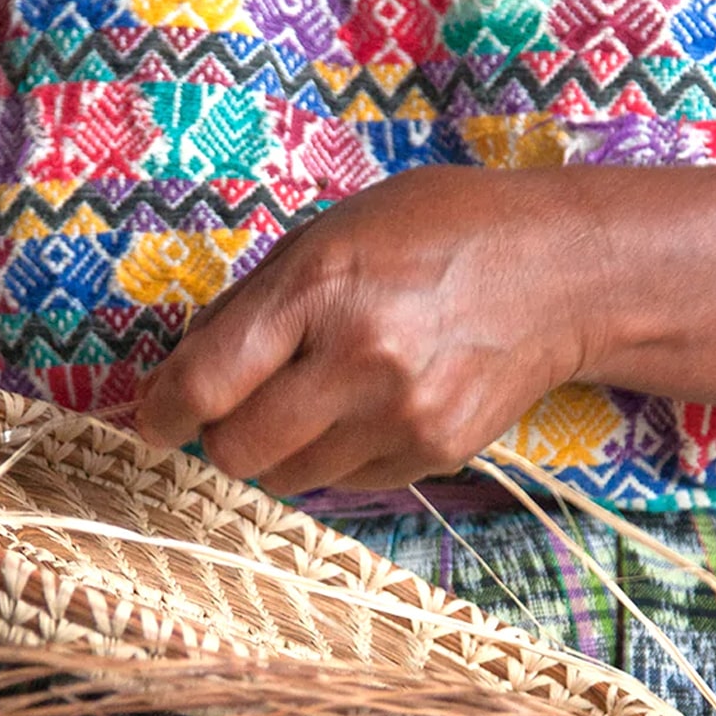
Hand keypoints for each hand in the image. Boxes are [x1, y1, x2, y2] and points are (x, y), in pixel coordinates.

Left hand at [135, 166, 596, 494]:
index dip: (163, 410)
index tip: (153, 420)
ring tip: (311, 400)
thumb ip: (253, 301)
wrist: (562, 274)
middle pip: (238, 450)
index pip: (209, 380)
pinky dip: (334, 456)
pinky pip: (345, 482)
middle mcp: (360, 359)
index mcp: (321, 286)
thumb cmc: (437, 233)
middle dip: (221, 435)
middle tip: (235, 408)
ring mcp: (402, 415)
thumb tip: (183, 369)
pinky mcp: (434, 453)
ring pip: (288, 478)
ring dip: (277, 451)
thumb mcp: (332, 232)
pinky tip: (365, 408)